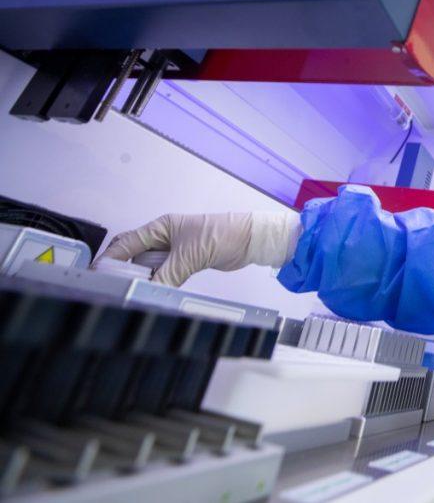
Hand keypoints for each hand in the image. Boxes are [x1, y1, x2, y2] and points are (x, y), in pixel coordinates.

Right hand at [98, 212, 299, 286]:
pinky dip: (159, 282)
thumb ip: (168, 274)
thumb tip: (150, 290)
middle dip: (122, 269)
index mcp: (161, 227)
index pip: (127, 242)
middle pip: (134, 254)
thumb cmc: (223, 234)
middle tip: (112, 287)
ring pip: (149, 266)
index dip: (110, 258)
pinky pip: (165, 273)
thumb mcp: (190, 255)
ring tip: (132, 292)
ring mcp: (175, 250)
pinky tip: (154, 292)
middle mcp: (164, 237)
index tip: (96, 273)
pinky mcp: (185, 261)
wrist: (250, 239)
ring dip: (142, 278)